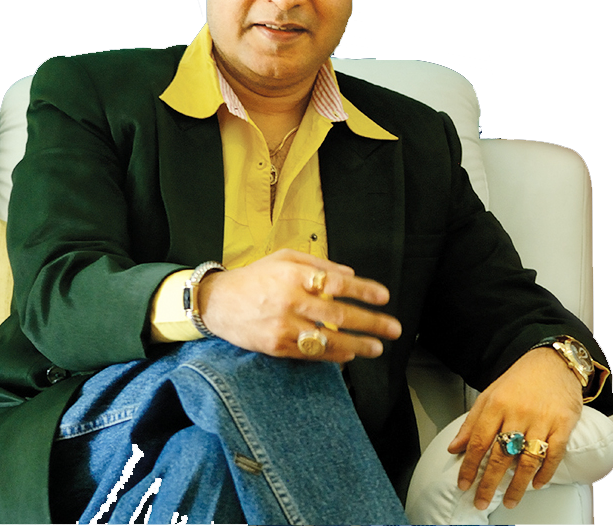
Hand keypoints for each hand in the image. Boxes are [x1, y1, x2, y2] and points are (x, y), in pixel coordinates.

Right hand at [198, 249, 401, 361]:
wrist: (218, 302)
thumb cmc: (254, 276)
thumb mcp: (284, 258)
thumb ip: (318, 264)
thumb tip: (350, 274)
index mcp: (294, 275)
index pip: (337, 282)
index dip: (363, 290)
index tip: (384, 296)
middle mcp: (290, 300)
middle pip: (339, 314)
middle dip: (372, 323)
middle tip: (394, 328)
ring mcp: (283, 326)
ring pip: (329, 339)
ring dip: (358, 345)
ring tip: (377, 348)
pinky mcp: (276, 346)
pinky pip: (311, 353)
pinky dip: (333, 355)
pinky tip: (349, 354)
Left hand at [447, 347, 582, 509]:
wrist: (552, 362)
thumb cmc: (518, 381)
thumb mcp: (489, 395)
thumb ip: (471, 422)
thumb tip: (454, 448)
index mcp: (496, 404)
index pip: (478, 441)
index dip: (469, 466)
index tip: (463, 484)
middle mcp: (517, 413)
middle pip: (501, 455)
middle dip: (489, 482)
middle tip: (480, 500)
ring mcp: (541, 420)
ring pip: (527, 460)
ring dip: (517, 486)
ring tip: (508, 501)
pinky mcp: (563, 425)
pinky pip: (553, 454)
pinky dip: (545, 473)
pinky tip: (537, 485)